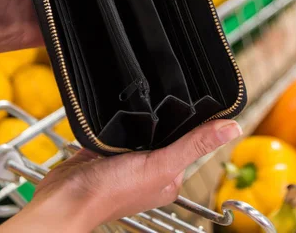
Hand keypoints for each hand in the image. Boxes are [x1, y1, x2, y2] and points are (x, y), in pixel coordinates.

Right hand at [0, 119, 242, 232]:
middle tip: (164, 96)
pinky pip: (119, 128)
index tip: (197, 98)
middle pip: (166, 133)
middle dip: (164, 117)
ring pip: (143, 129)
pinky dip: (120, 120)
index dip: (193, 122)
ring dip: (141, 117)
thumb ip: (194, 145)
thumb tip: (233, 129)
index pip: (190, 142)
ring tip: (143, 99)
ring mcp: (127, 160)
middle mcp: (151, 170)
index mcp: (169, 177)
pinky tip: (120, 110)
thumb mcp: (161, 165)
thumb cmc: (110, 192)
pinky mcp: (105, 150)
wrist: (63, 199)